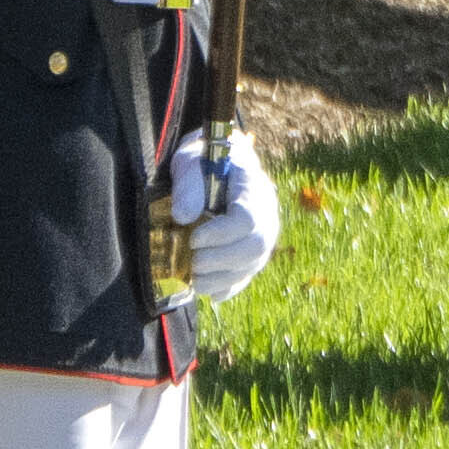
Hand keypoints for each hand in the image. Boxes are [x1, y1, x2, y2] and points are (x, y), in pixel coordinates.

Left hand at [162, 125, 282, 304]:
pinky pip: (248, 274)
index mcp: (252, 185)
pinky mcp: (253, 249)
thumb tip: (183, 216)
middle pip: (256, 246)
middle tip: (194, 263)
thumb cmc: (203, 157)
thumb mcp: (190, 158)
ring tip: (195, 277)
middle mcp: (266, 211)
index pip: (247, 219)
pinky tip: (210, 290)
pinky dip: (229, 287)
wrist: (215, 160)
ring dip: (222, 278)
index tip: (194, 239)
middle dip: (222, 261)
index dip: (221, 235)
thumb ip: (187, 183)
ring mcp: (263, 232)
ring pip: (254, 264)